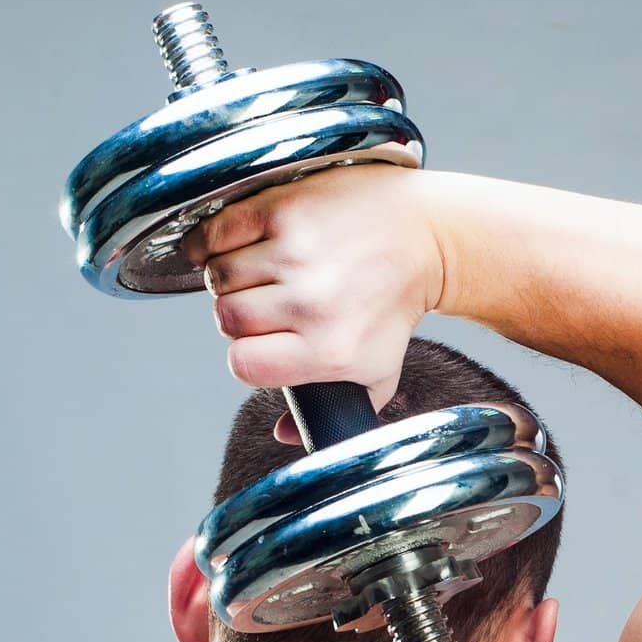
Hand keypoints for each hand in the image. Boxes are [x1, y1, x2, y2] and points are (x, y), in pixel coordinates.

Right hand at [181, 166, 445, 441]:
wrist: (426, 236)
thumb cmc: (394, 307)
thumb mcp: (376, 371)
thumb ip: (331, 410)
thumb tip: (282, 434)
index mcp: (329, 350)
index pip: (243, 365)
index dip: (245, 357)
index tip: (261, 345)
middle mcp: (313, 303)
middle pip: (227, 318)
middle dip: (237, 315)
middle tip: (262, 305)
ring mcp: (298, 252)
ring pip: (220, 274)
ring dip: (229, 276)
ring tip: (258, 275)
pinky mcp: (286, 207)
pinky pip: (219, 230)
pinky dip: (216, 240)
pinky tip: (236, 246)